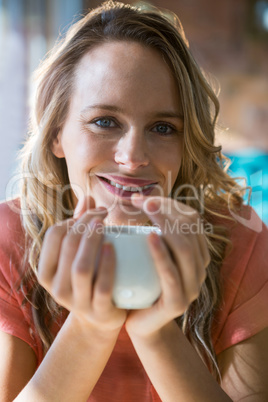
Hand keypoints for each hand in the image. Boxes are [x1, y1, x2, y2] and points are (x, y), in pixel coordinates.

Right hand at [37, 196, 126, 331]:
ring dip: (93, 241)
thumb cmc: (90, 278)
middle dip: (85, 224)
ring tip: (104, 224)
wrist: (101, 318)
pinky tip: (113, 246)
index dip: (72, 218)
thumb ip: (81, 227)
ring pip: (81, 267)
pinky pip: (102, 286)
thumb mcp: (79, 255)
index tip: (93, 211)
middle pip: (68, 247)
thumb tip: (87, 197)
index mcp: (47, 272)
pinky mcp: (99, 311)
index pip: (53, 236)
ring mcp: (77, 302)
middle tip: (102, 214)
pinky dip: (108, 264)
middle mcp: (57, 288)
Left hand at [125, 195, 209, 337]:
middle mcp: (200, 267)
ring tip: (148, 210)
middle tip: (144, 201)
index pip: (191, 219)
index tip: (144, 199)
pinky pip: (171, 273)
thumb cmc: (141, 281)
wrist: (140, 321)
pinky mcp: (178, 302)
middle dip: (167, 210)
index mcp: (197, 253)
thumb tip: (139, 198)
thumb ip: (151, 229)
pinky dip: (161, 253)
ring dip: (166, 224)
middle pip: (189, 229)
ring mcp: (192, 286)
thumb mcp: (148, 252)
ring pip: (184, 248)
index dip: (170, 204)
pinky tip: (150, 237)